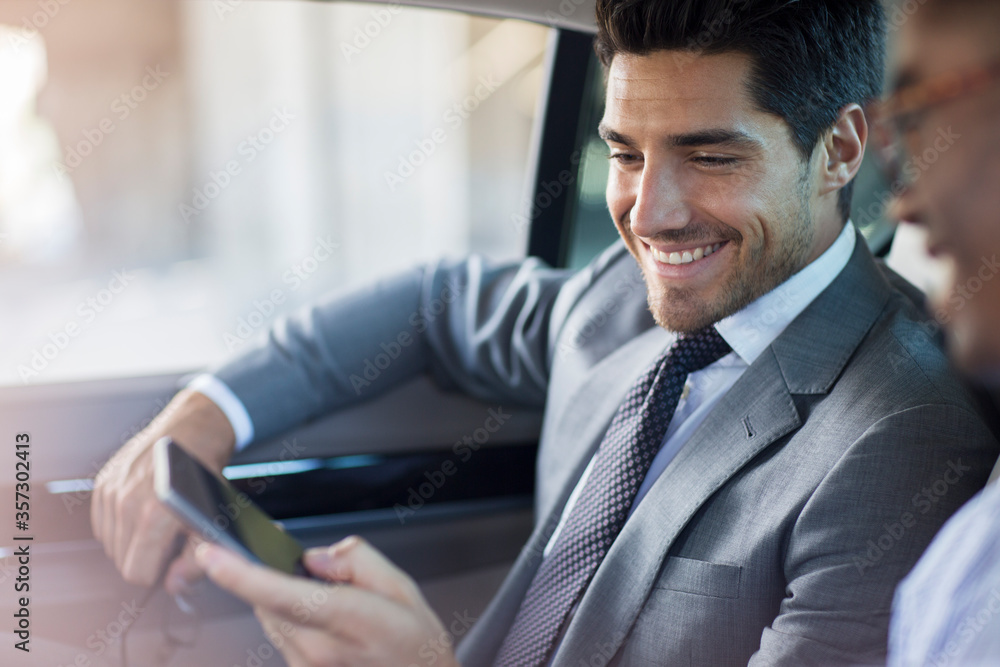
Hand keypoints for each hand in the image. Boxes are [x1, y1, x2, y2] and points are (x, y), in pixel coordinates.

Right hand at [90, 389, 235, 590]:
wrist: (194, 431)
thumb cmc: (205, 474)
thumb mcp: (214, 521)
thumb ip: (196, 561)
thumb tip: (173, 585)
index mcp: (154, 516)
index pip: (137, 573)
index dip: (159, 572)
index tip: (173, 558)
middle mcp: (126, 503)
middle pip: (123, 561)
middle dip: (147, 557)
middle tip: (170, 536)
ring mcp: (111, 492)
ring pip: (111, 545)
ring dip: (133, 542)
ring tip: (157, 521)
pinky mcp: (102, 483)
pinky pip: (102, 525)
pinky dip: (120, 526)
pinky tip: (142, 511)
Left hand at [196, 536, 461, 666]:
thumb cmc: (417, 648)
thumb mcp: (403, 588)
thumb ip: (357, 561)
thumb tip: (317, 557)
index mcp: (347, 620)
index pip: (280, 594)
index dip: (240, 574)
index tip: (211, 553)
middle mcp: (318, 650)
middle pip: (268, 599)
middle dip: (272, 572)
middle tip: (293, 556)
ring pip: (272, 617)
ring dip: (282, 596)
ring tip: (327, 596)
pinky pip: (282, 636)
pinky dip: (292, 618)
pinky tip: (326, 619)